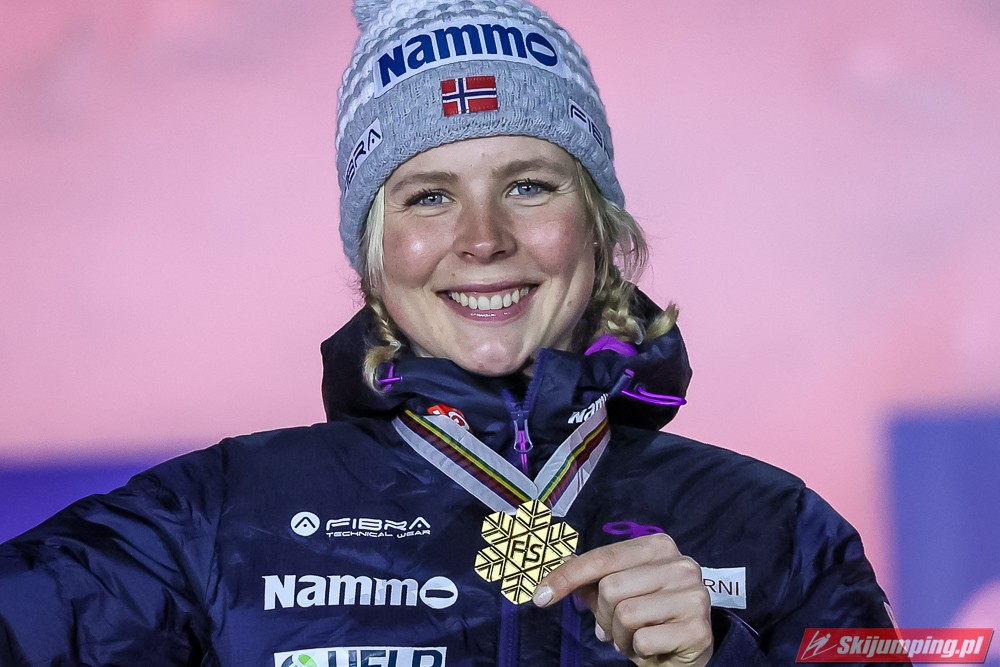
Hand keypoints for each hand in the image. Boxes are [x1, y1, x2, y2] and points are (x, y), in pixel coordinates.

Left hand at [533, 533, 712, 666]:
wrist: (687, 652)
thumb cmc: (650, 617)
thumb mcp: (620, 593)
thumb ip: (592, 579)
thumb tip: (554, 567)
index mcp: (658, 546)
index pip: (602, 558)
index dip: (567, 577)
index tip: (539, 595)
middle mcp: (681, 565)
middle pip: (611, 587)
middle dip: (604, 616)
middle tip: (616, 628)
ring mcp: (693, 595)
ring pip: (626, 614)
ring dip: (621, 636)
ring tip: (635, 638)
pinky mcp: (698, 629)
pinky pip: (644, 640)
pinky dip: (638, 651)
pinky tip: (651, 649)